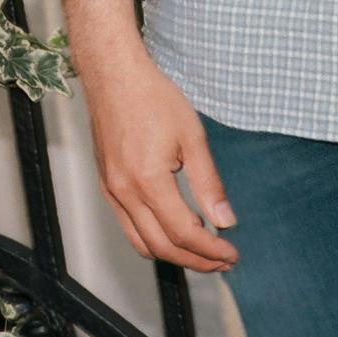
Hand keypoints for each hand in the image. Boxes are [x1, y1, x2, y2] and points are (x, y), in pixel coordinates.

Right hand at [80, 51, 238, 273]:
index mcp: (148, 181)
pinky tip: (172, 232)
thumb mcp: (192, 136)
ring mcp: (111, 191)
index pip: (184, 233)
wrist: (114, 75)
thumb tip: (225, 220)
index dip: (210, 249)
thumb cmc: (152, 97)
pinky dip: (151, 239)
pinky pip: (127, 227)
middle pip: (162, 247)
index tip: (231, 254)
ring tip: (201, 253)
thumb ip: (208, 183)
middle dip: (195, 260)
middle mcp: (124, 192)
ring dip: (173, 255)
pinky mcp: (106, 185)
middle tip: (222, 261)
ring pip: (141, 243)